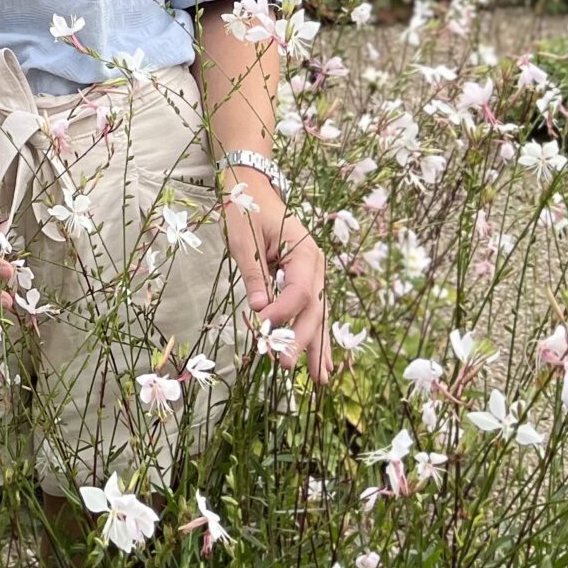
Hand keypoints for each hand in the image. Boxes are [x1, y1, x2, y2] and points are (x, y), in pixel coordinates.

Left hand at [217, 171, 331, 386]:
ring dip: (316, 346)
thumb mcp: (245, 241)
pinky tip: (322, 361)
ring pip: (318, 314)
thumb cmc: (247, 210)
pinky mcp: (306, 281)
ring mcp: (315, 274)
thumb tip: (260, 311)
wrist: (253, 189)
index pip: (300, 291)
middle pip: (313, 308)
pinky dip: (316, 336)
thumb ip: (255, 276)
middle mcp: (317, 265)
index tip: (262, 326)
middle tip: (286, 366)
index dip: (283, 312)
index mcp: (305, 251)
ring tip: (320, 378)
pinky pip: (313, 311)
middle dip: (301, 339)